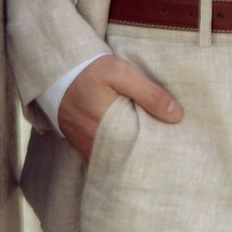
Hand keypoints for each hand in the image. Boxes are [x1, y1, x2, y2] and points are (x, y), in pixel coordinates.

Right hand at [57, 54, 181, 162]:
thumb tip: (176, 115)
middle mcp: (96, 144)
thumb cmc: (90, 71)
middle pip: (128, 159)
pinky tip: (129, 148)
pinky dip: (116, 155)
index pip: (140, 151)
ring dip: (131, 157)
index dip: (157, 153)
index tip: (175, 151)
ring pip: (115, 160)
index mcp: (111, 129)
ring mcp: (86, 146)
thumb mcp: (121, 73)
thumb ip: (149, 94)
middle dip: (146, 158)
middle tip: (168, 154)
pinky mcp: (80, 144)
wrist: (56, 70)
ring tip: (152, 152)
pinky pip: (102, 157)